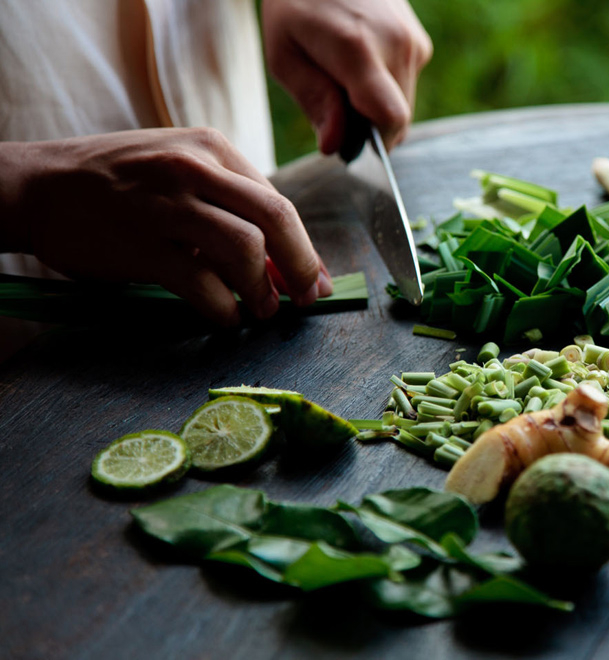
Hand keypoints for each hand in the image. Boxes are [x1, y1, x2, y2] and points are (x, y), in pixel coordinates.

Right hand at [0, 128, 330, 325]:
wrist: (38, 186)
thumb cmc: (116, 183)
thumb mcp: (177, 168)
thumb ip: (228, 203)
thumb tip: (281, 259)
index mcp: (211, 148)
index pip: (277, 200)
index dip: (304, 246)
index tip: (314, 277)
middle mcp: (194, 168)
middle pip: (275, 218)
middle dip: (301, 265)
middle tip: (307, 297)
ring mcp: (167, 205)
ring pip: (245, 249)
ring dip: (263, 290)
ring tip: (263, 310)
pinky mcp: (143, 244)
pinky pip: (204, 284)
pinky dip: (225, 309)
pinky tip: (225, 317)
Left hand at [262, 0, 432, 152]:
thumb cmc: (296, 3)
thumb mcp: (285, 53)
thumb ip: (314, 101)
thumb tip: (336, 146)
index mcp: (358, 49)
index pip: (391, 118)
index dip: (375, 142)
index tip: (351, 143)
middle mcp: (397, 45)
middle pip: (397, 119)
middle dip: (369, 126)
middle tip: (335, 102)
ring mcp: (413, 41)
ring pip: (402, 105)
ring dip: (375, 106)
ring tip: (344, 76)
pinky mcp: (420, 41)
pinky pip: (405, 85)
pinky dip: (384, 87)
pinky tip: (360, 63)